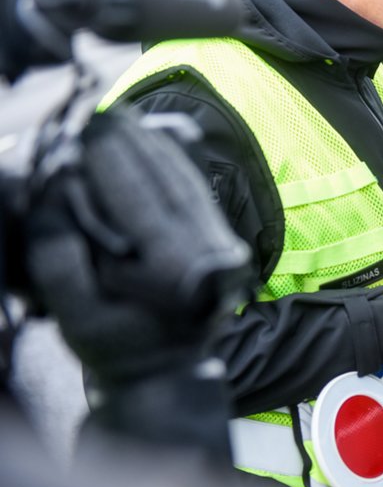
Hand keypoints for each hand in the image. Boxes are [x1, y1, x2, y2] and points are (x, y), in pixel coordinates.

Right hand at [25, 110, 251, 385]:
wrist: (165, 373)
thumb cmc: (115, 348)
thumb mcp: (76, 317)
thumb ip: (60, 261)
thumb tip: (56, 196)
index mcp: (175, 272)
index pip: (142, 200)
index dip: (115, 160)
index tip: (90, 127)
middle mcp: (208, 251)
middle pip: (167, 181)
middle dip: (134, 144)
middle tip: (102, 114)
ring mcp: (221, 243)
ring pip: (186, 181)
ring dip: (155, 147)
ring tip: (123, 120)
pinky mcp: (222, 239)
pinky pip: (197, 190)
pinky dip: (175, 163)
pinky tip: (154, 141)